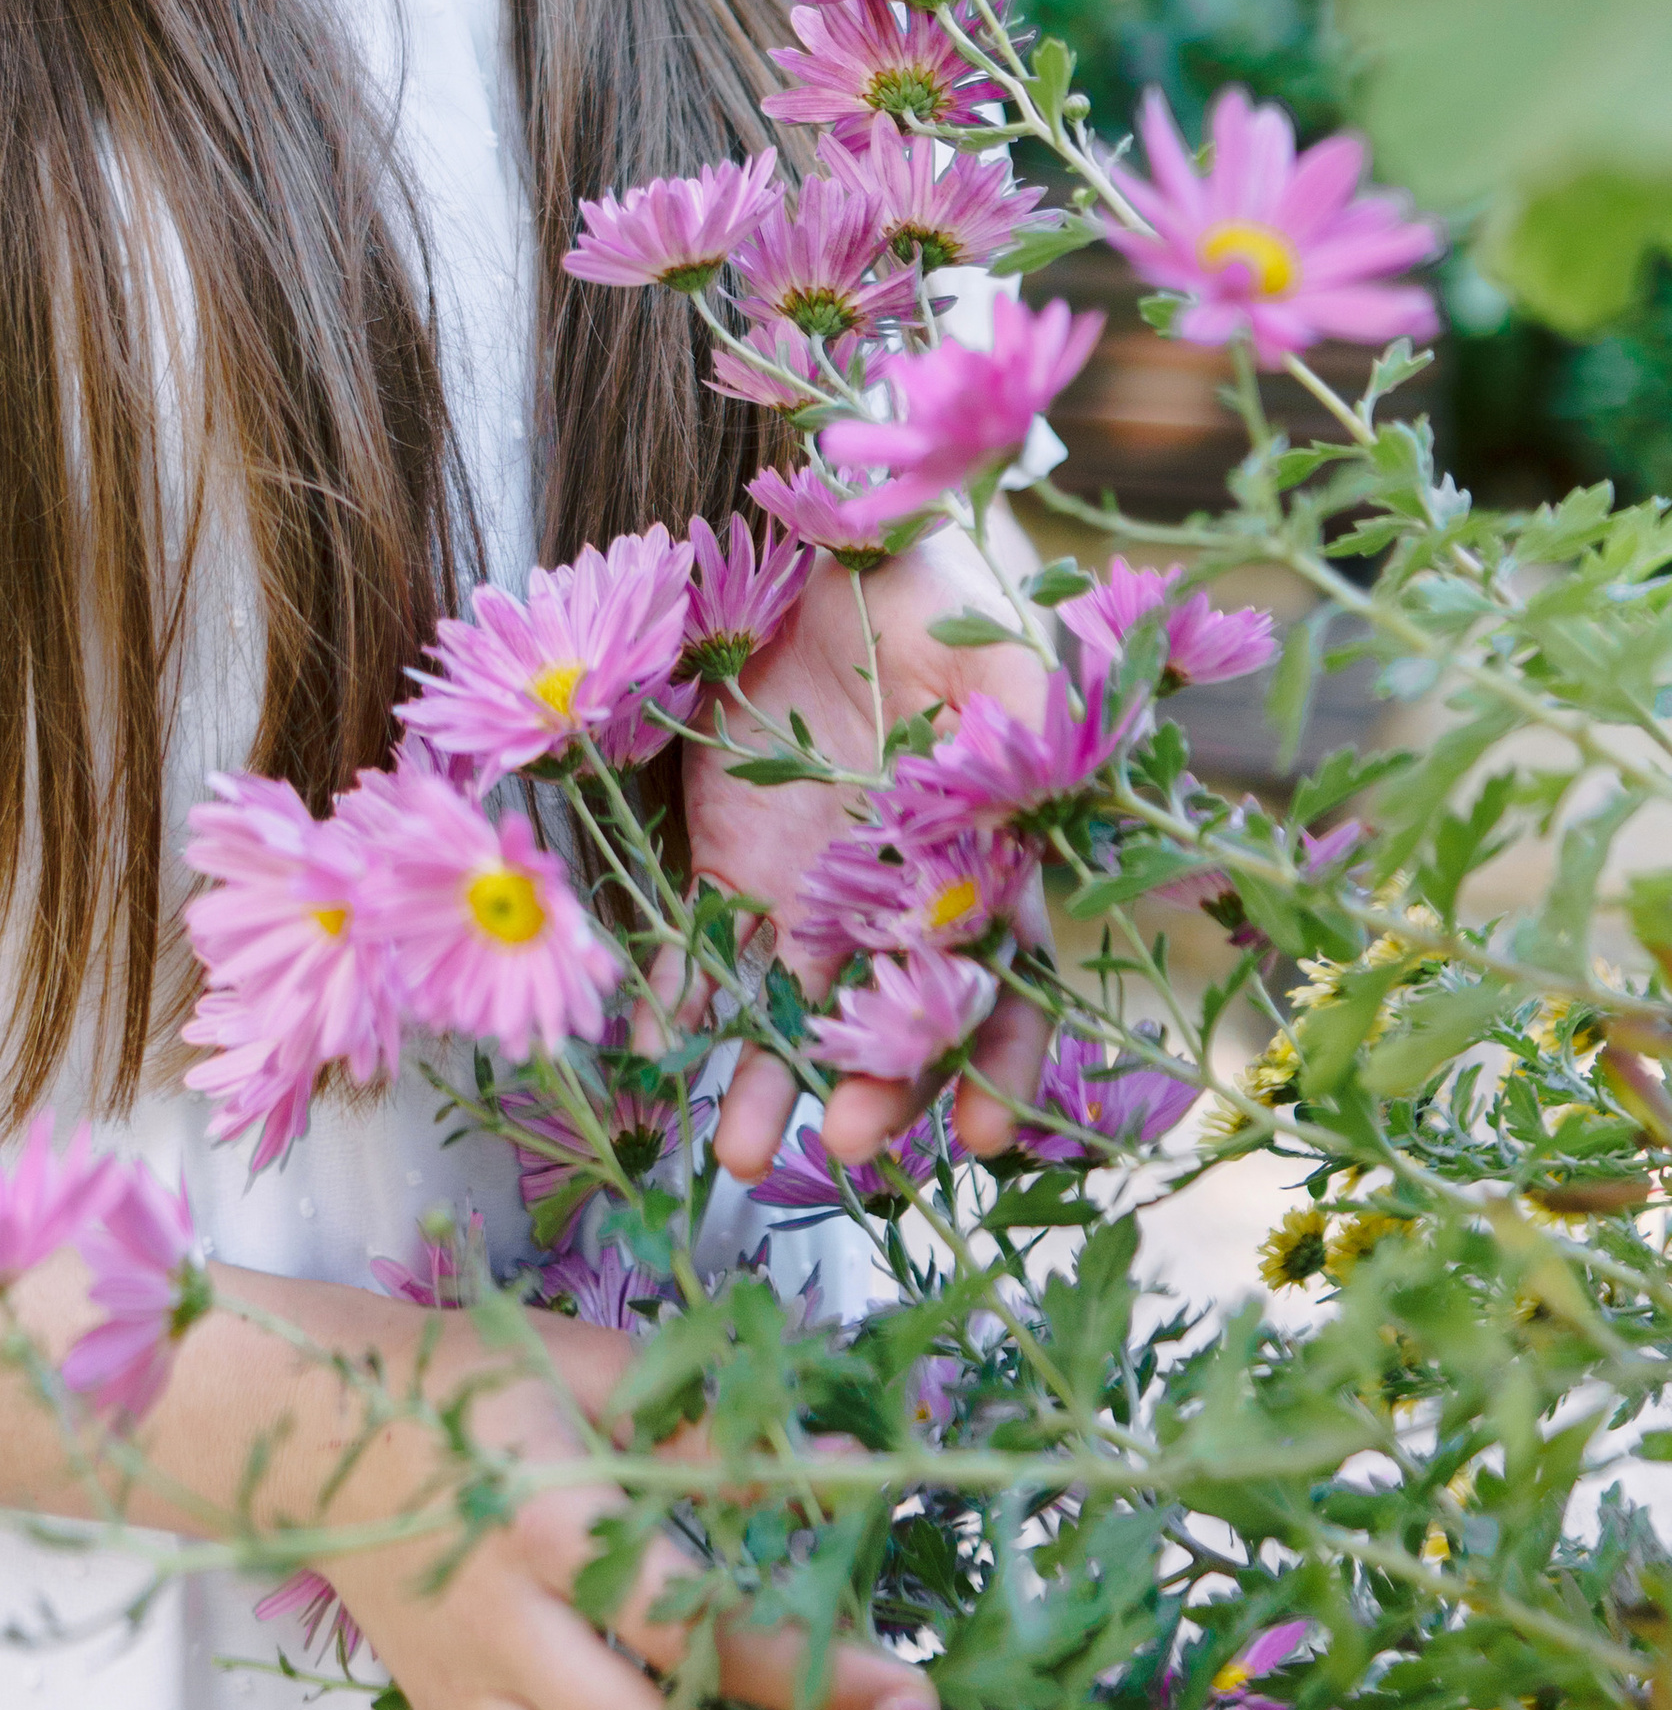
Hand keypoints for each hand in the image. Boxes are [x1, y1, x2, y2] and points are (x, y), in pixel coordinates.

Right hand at [312, 1303, 930, 1709]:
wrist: (297, 1424)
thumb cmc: (456, 1378)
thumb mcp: (580, 1368)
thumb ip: (708, 1425)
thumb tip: (847, 1472)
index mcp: (547, 1523)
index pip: (695, 1627)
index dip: (812, 1670)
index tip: (909, 1691)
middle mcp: (507, 1632)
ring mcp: (467, 1702)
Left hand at [678, 534, 1055, 1181]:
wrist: (832, 558)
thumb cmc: (938, 609)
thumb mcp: (1002, 666)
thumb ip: (1034, 741)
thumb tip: (1059, 809)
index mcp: (977, 872)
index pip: (1000, 989)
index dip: (999, 1061)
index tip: (985, 1132)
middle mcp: (893, 906)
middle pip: (891, 1023)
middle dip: (876, 1091)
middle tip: (853, 1144)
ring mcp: (808, 896)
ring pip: (791, 1012)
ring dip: (766, 1084)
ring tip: (735, 1151)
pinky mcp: (729, 865)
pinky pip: (698, 950)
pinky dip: (674, 1001)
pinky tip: (651, 1047)